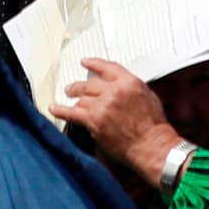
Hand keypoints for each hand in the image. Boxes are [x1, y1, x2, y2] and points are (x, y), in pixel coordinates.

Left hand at [54, 56, 183, 186]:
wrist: (151, 145)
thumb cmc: (153, 126)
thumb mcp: (148, 96)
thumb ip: (130, 88)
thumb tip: (119, 87)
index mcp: (128, 82)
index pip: (106, 67)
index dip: (93, 64)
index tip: (85, 63)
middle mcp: (114, 90)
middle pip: (90, 83)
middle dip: (79, 85)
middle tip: (72, 87)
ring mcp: (102, 105)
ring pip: (82, 98)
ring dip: (75, 99)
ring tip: (69, 98)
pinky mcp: (94, 121)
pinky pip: (72, 113)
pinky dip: (61, 110)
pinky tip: (54, 108)